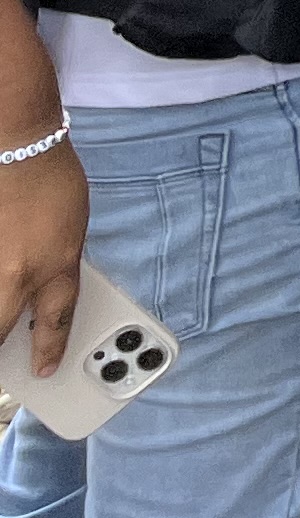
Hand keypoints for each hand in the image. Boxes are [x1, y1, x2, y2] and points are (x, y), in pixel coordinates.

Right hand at [1, 137, 82, 375]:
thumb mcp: (73, 232)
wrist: (20, 148)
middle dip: (0, 352)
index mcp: (56, 267)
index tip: (46, 369)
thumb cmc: (53, 182)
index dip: (50, 351)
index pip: (54, 323)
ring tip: (1, 333)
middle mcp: (18, 275)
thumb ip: (56, 268)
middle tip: (4, 366)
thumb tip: (41, 297)